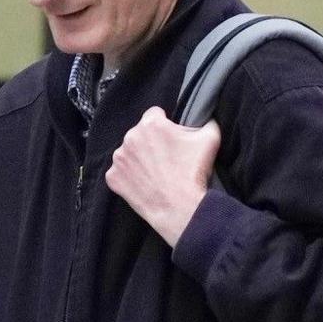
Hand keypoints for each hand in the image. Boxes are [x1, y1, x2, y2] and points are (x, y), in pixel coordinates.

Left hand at [105, 107, 221, 245]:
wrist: (180, 207)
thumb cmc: (194, 172)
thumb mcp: (210, 138)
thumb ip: (206, 121)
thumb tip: (205, 117)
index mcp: (150, 124)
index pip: (155, 114)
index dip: (165, 124)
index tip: (170, 137)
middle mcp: (130, 137)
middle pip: (140, 133)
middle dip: (151, 141)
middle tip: (166, 157)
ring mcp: (118, 159)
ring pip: (129, 152)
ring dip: (139, 158)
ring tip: (155, 172)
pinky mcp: (112, 177)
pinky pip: (120, 172)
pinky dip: (129, 176)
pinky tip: (144, 183)